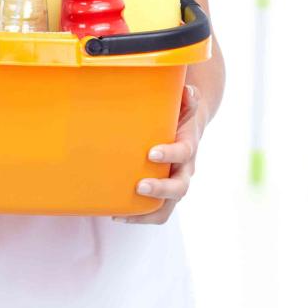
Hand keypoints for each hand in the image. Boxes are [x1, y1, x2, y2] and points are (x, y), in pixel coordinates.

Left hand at [118, 84, 202, 224]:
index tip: (151, 153)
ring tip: (123, 213)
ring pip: (169, 206)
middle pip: (180, 187)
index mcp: (189, 146)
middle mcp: (185, 169)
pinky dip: (139, 217)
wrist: (190, 128)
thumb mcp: (185, 103)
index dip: (170, 154)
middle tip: (140, 186)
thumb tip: (187, 91)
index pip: (184, 152)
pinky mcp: (165, 193)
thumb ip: (187, 98)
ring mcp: (175, 184)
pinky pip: (156, 212)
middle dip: (161, 189)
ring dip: (148, 212)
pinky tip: (116, 214)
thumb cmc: (181, 115)